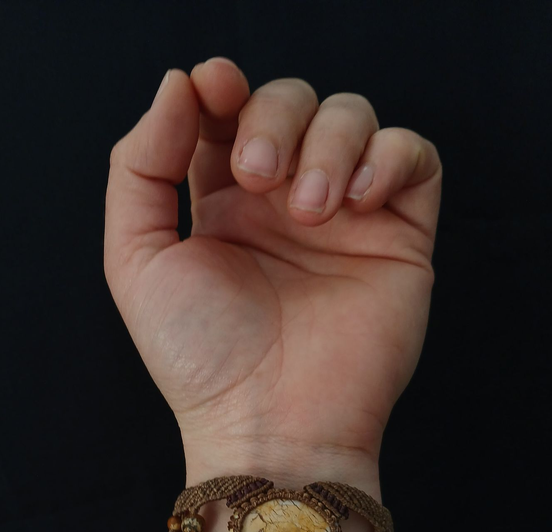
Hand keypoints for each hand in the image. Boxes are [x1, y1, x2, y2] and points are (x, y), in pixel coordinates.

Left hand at [104, 58, 441, 491]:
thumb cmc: (201, 358)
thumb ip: (140, 167)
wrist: (271, 426)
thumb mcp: (137, 260)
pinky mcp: (398, 239)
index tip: (215, 86)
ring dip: (328, 143)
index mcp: (224, 207)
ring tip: (309, 212)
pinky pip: (414, 157)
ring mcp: (345, 220)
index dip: (223, 86)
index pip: (229, 114)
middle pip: (291, 102)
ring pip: (352, 118)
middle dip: (274, 117)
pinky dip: (389, 157)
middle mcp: (284, 206)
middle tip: (260, 176)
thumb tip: (180, 84)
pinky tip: (357, 202)